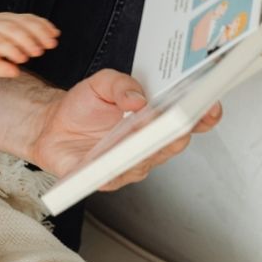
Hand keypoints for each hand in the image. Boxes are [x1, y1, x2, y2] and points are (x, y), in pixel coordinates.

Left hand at [0, 13, 59, 76]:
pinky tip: (54, 33)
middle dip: (27, 40)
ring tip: (51, 44)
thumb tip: (15, 72)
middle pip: (12, 29)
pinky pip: (31, 17)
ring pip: (24, 21)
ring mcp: (6, 18)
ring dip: (40, 31)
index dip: (11, 50)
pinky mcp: (16, 16)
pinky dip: (44, 24)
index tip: (23, 60)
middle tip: (39, 53)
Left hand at [24, 69, 221, 190]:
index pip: (188, 121)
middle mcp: (147, 146)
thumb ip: (121, 83)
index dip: (203, 114)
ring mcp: (129, 164)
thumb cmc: (83, 106)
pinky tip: (111, 158)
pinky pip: (113, 176)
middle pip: (172, 143)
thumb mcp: (101, 82)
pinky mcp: (105, 178)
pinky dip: (114, 167)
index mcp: (155, 121)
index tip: (210, 104)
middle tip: (178, 117)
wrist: (52, 124)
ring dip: (146, 148)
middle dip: (177, 130)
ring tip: (144, 132)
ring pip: (146, 160)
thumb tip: (138, 97)